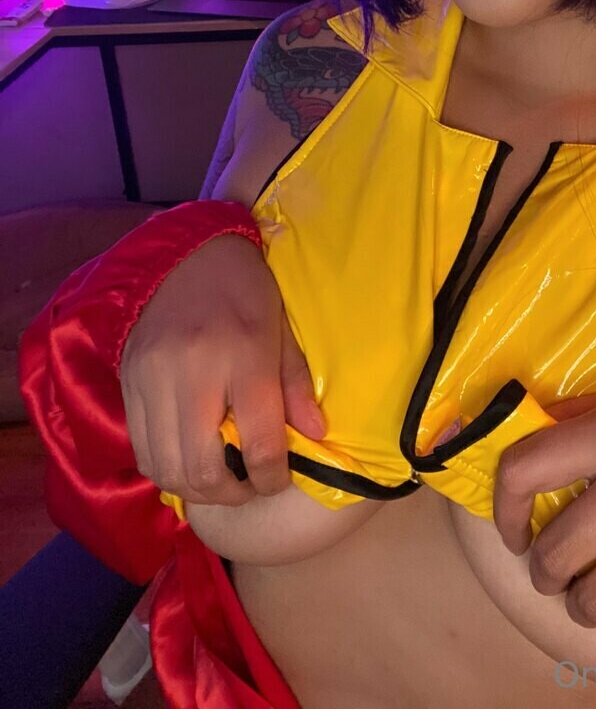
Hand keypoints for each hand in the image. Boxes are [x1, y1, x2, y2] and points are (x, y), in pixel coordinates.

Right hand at [120, 233, 324, 507]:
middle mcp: (193, 374)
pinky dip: (166, 466)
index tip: (277, 479)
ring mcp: (153, 381)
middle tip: (247, 486)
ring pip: (166, 468)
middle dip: (231, 493)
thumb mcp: (283, 329)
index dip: (272, 477)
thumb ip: (297, 386)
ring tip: (219, 480)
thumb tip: (315, 436)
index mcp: (244, 357)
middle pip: (203, 469)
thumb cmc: (246, 289)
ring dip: (195, 488)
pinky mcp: (128, 383)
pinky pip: (142, 447)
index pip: (259, 444)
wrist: (187, 253)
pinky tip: (188, 457)